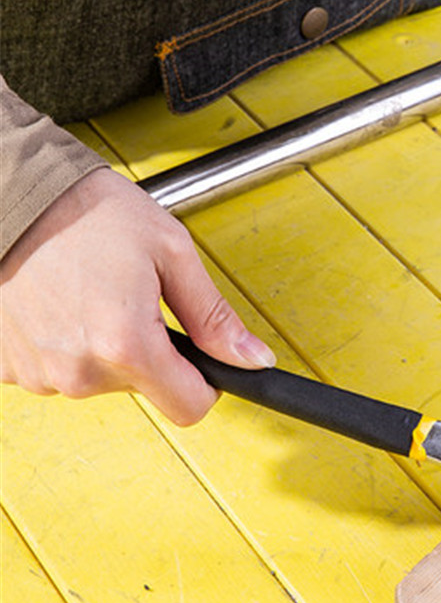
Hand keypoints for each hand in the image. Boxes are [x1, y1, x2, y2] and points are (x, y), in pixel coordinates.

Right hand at [0, 167, 274, 424]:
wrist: (12, 195)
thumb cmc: (87, 212)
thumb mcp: (171, 253)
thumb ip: (214, 317)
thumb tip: (254, 359)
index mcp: (126, 344)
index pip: (190, 407)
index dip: (206, 384)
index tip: (201, 359)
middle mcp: (80, 370)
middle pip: (147, 389)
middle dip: (151, 351)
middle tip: (134, 299)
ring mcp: (40, 373)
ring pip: (102, 380)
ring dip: (108, 347)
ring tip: (94, 295)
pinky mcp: (8, 368)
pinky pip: (60, 371)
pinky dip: (70, 345)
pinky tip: (63, 306)